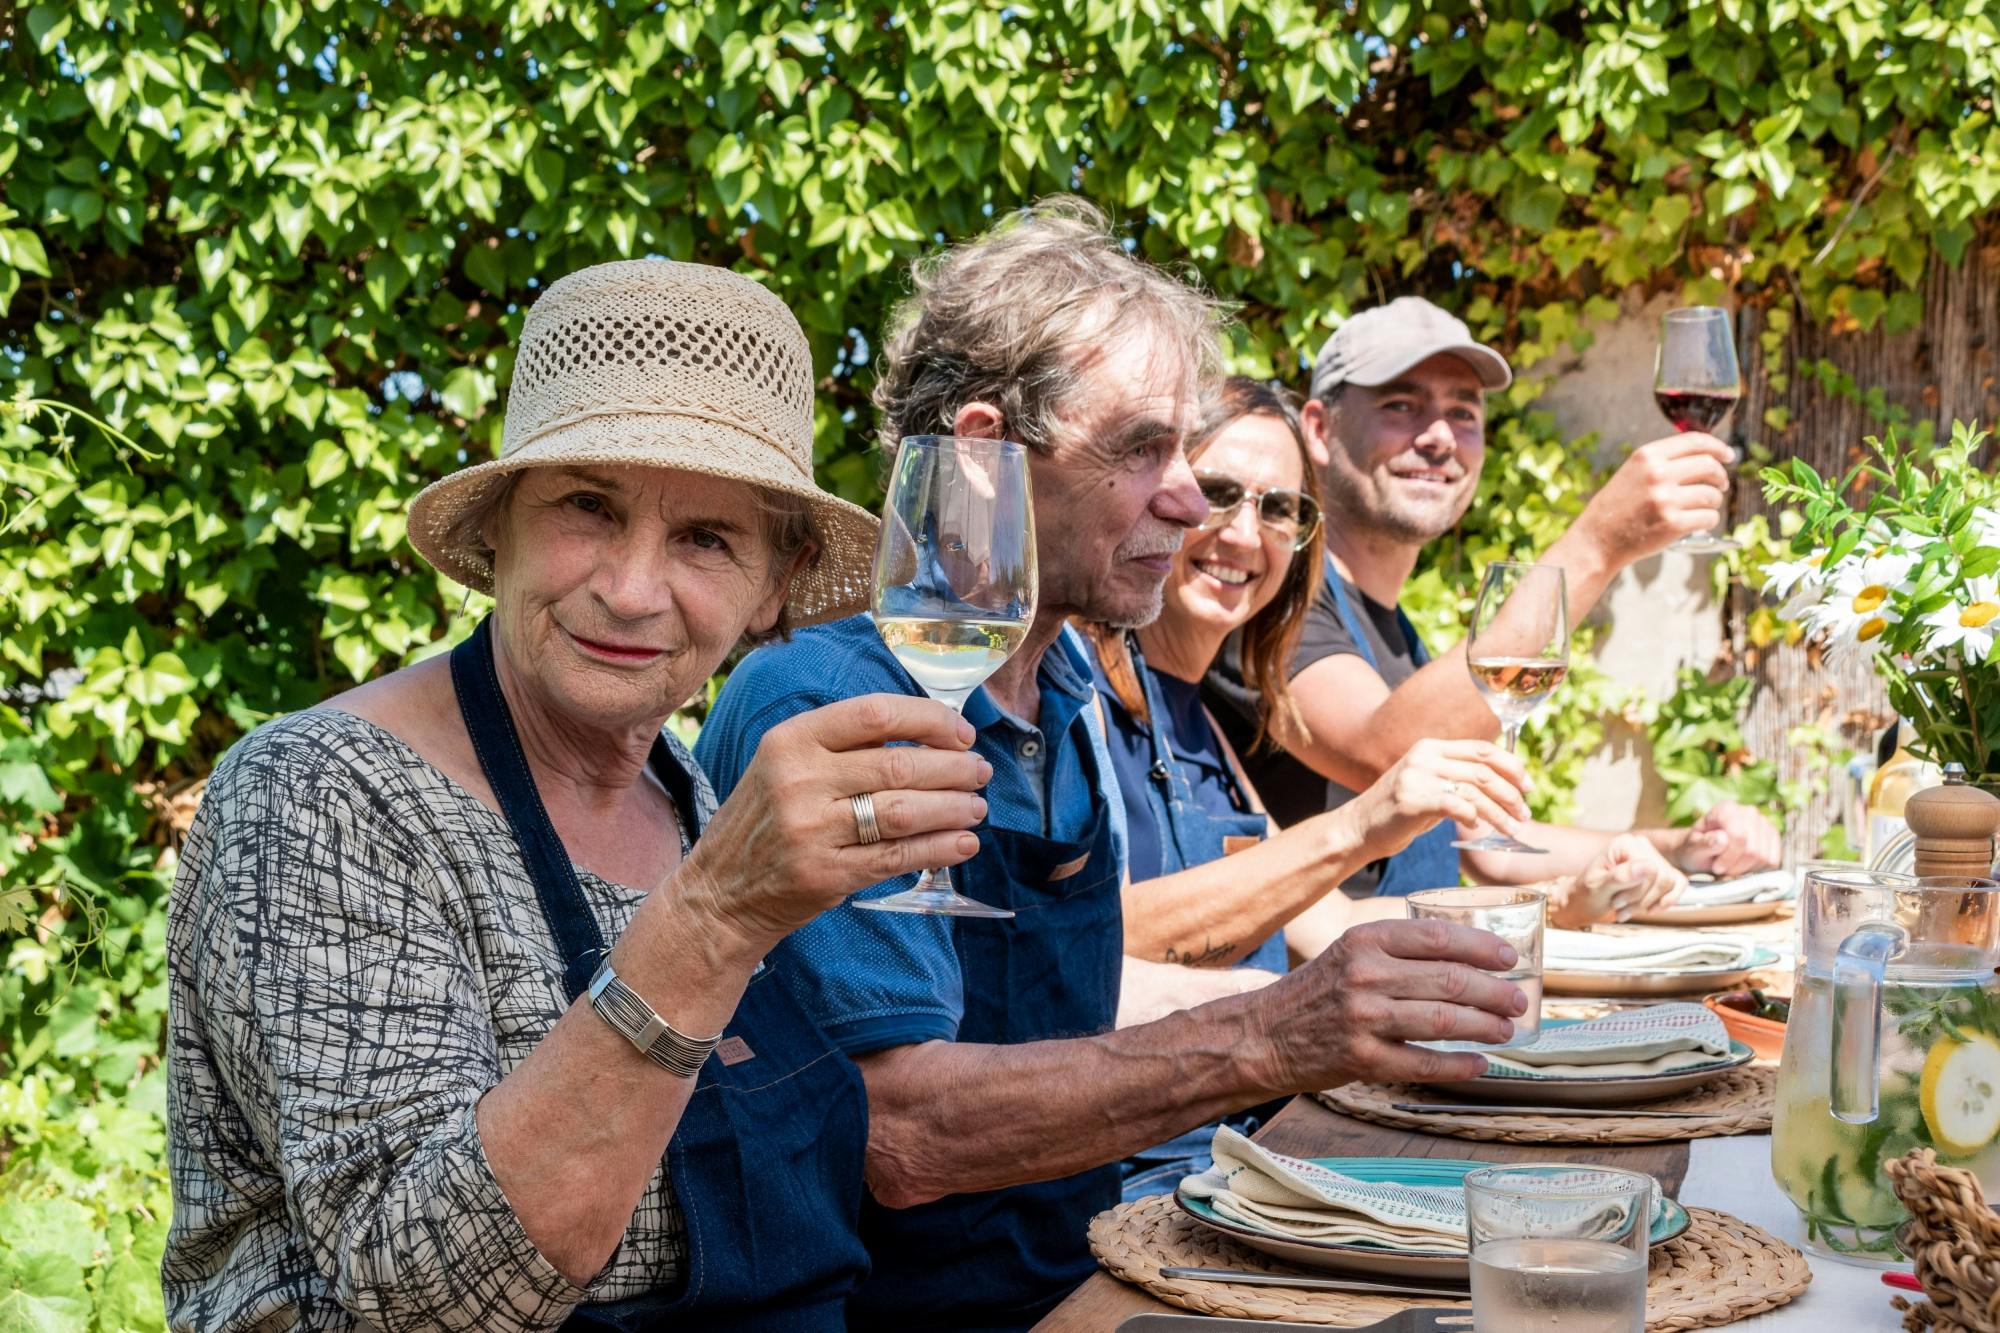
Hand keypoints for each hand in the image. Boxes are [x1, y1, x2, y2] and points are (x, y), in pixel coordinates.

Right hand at [674, 694, 990, 951]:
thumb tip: (931, 735)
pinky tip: (963, 843)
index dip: (929, 719)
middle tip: (979, 772)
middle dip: (952, 768)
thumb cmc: (765, 821)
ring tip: (976, 807)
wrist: (720, 892)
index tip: (960, 732)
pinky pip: (897, 857)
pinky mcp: (825, 874)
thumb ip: (843, 746)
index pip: (875, 714)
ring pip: (904, 810)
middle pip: (898, 764)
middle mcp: (798, 780)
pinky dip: (938, 848)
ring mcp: (810, 829)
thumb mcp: (784, 765)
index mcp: (790, 740)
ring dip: (952, 808)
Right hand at [1252, 919, 1527, 1089]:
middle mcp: (1365, 974)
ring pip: (1444, 1021)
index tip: (1509, 958)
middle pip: (1450, 980)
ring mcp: (1364, 1018)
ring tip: (1506, 1029)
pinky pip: (1425, 1062)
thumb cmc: (1317, 991)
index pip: (1437, 937)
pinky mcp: (1362, 1059)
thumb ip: (1398, 949)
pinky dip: (1459, 1064)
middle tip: (1519, 999)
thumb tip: (1467, 956)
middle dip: (1495, 992)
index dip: (1481, 947)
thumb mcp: (1350, 953)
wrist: (1264, 1035)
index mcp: (1365, 940)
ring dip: (1486, 1026)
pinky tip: (1479, 1063)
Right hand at [1346, 737, 1532, 857]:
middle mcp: (1424, 756)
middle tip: (1524, 814)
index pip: (1482, 749)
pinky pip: (1456, 806)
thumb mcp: (1427, 784)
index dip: (1511, 766)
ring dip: (1500, 813)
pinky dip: (1474, 817)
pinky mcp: (1412, 800)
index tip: (1528, 787)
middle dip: (1511, 794)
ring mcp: (1416, 777)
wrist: (1357, 828)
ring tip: (1513, 829)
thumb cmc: (1398, 812)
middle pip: (1483, 771)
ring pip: (1474, 791)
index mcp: (1431, 747)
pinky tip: (1478, 829)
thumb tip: (1501, 784)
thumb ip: (1456, 778)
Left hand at [1555, 833, 1685, 925]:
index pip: (1651, 869)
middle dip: (1642, 900)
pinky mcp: (1660, 871)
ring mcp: (1652, 857)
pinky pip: (1679, 884)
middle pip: (1662, 877)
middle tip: (1620, 907)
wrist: (1586, 902)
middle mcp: (1641, 845)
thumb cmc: (1587, 894)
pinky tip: (1651, 909)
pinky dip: (1667, 900)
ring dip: (1649, 903)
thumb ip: (1621, 876)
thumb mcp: (1598, 887)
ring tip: (1627, 910)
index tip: (1617, 902)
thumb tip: (1647, 867)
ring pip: (1670, 883)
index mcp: (1625, 843)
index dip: (1637, 892)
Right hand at [1572, 433, 1732, 564]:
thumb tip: (1706, 457)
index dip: (1718, 447)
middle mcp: (1657, 474)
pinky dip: (1708, 521)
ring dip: (1713, 503)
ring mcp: (1666, 500)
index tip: (1728, 455)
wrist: (1596, 540)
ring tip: (1700, 509)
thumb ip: (1663, 462)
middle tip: (1720, 486)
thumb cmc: (1616, 508)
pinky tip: (1695, 524)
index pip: (1695, 441)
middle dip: (1720, 477)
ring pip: (1712, 495)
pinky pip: (1709, 518)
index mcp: (1647, 456)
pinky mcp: (1673, 524)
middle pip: (1709, 465)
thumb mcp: (1632, 473)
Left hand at [1674, 800, 1783, 876]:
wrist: (1704, 850)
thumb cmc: (1697, 849)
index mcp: (1726, 809)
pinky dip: (1757, 870)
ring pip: (1764, 857)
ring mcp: (1764, 823)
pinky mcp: (1773, 837)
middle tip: (1722, 869)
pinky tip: (1742, 866)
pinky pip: (1772, 862)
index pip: (1738, 837)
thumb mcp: (1693, 849)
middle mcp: (1749, 812)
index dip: (1728, 858)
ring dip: (1745, 870)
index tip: (1716, 866)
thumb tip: (1722, 839)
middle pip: (1753, 850)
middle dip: (1736, 867)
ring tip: (1730, 867)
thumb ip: (1705, 844)